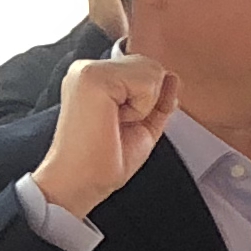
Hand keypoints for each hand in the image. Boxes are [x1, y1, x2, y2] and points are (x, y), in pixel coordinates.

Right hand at [34, 51, 177, 221]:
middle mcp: (88, 68)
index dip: (148, 101)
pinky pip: (146, 82)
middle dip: (147, 102)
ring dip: (144, 105)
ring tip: (115, 123)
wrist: (79, 184)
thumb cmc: (102, 162)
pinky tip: (114, 120)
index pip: (145, 69)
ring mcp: (89, 70)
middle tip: (117, 125)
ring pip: (152, 70)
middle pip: (152, 66)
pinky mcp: (93, 77)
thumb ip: (157, 98)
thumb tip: (171, 77)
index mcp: (95, 78)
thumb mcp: (141, 124)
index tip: (122, 125)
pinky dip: (141, 108)